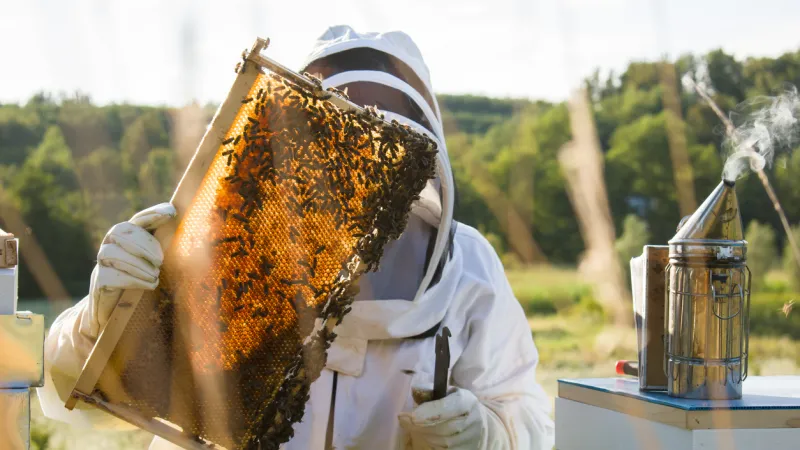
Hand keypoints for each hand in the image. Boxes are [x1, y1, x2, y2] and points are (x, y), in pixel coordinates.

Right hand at [85, 203, 175, 337]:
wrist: (116, 311)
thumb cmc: (142, 280)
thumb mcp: (155, 263)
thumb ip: (166, 249)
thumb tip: (194, 235)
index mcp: (128, 236)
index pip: (138, 219)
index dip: (153, 214)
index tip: (172, 212)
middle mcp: (111, 244)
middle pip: (121, 231)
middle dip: (144, 243)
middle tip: (161, 260)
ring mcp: (102, 262)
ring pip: (113, 253)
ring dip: (138, 264)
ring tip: (155, 276)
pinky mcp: (98, 280)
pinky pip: (111, 275)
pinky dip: (132, 279)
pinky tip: (148, 285)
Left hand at [398, 388, 485, 448]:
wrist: (480, 423)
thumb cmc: (458, 405)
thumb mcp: (448, 393)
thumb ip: (431, 392)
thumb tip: (415, 389)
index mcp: (467, 401)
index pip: (449, 408)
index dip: (430, 413)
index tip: (412, 416)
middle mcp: (473, 421)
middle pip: (444, 428)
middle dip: (421, 426)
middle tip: (404, 421)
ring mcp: (471, 438)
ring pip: (443, 441)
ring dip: (425, 435)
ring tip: (416, 427)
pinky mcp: (467, 449)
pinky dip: (432, 444)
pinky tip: (426, 436)